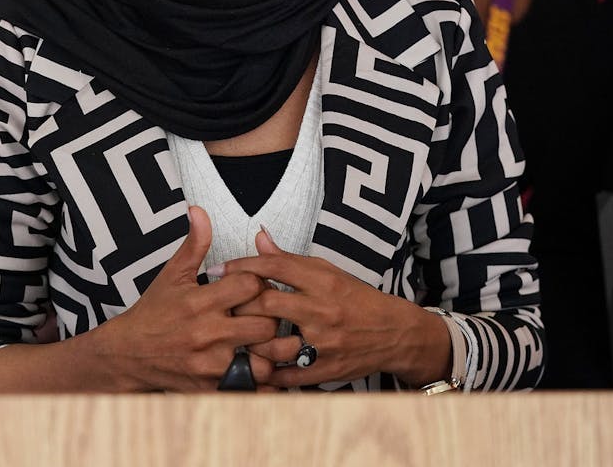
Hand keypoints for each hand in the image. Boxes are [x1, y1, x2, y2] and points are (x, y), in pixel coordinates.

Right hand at [94, 206, 279, 391]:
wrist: (128, 354)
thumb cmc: (153, 312)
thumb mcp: (171, 274)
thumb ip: (193, 243)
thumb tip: (199, 210)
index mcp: (200, 301)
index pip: (251, 284)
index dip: (259, 281)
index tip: (254, 285)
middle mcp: (208, 333)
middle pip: (266, 322)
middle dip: (272, 316)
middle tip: (267, 313)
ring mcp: (212, 363)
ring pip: (265, 358)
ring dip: (272, 350)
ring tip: (268, 341)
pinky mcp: (212, 387)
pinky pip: (253, 388)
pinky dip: (264, 380)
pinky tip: (263, 367)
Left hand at [217, 228, 450, 387]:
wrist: (395, 333)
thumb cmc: (356, 298)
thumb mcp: (326, 272)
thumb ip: (289, 259)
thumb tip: (259, 237)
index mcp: (322, 280)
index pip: (274, 266)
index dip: (241, 266)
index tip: (217, 270)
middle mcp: (322, 309)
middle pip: (266, 303)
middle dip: (238, 304)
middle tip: (221, 306)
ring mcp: (325, 342)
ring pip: (272, 343)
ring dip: (249, 341)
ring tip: (235, 336)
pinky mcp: (327, 369)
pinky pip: (287, 375)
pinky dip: (267, 371)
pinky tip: (253, 364)